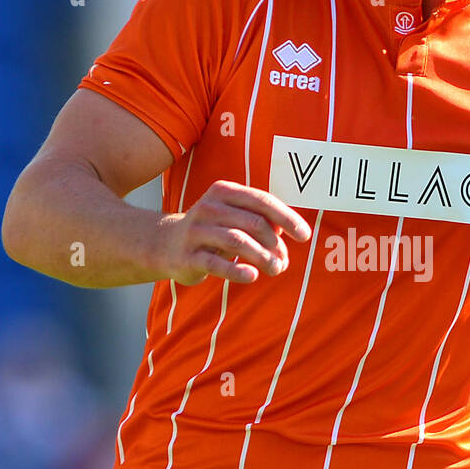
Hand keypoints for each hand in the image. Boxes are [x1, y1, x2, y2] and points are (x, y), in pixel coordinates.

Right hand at [155, 179, 311, 284]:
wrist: (164, 244)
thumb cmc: (211, 229)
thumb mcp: (234, 217)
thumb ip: (261, 219)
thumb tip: (288, 230)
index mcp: (224, 192)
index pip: (262, 201)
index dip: (287, 217)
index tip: (305, 235)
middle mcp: (209, 208)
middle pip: (253, 223)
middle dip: (275, 244)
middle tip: (284, 261)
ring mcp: (196, 232)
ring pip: (237, 241)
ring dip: (262, 257)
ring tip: (276, 269)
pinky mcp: (188, 256)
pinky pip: (215, 263)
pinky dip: (236, 270)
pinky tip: (253, 276)